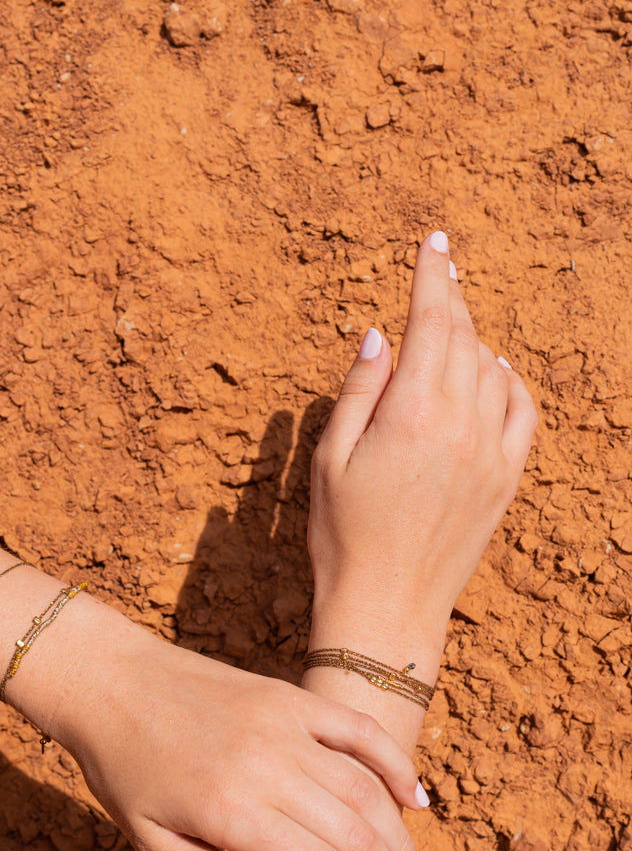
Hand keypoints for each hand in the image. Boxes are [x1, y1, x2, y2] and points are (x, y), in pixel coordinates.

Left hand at [42, 600, 429, 850]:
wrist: (109, 683)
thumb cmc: (123, 771)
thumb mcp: (150, 841)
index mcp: (230, 811)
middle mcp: (267, 766)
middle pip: (356, 838)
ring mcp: (284, 725)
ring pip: (365, 789)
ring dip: (399, 840)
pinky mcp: (288, 696)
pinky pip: (358, 729)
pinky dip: (393, 764)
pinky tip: (414, 800)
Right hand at [306, 232, 537, 665]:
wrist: (386, 606)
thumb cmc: (342, 535)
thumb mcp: (329, 457)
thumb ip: (359, 390)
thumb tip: (382, 335)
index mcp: (411, 413)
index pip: (431, 322)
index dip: (432, 276)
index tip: (434, 244)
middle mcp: (460, 425)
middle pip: (464, 338)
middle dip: (451, 296)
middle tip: (442, 267)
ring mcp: (490, 452)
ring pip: (493, 369)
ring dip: (472, 340)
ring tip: (449, 331)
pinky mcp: (506, 479)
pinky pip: (522, 411)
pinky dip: (509, 381)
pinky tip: (493, 373)